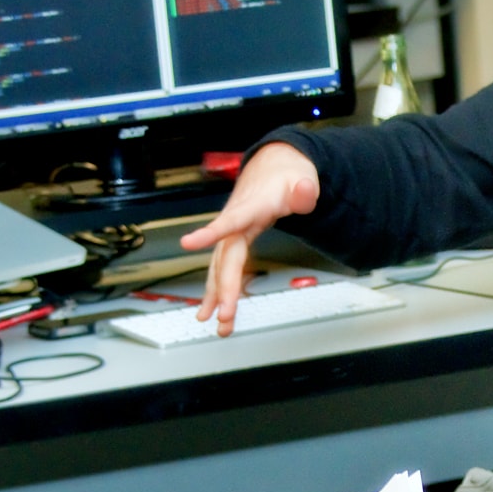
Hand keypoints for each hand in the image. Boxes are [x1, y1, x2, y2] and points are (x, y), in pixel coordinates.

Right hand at [179, 143, 319, 333]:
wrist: (272, 168)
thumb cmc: (285, 176)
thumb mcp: (302, 178)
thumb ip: (304, 189)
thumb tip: (304, 190)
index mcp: (251, 206)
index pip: (231, 220)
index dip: (210, 231)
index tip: (188, 242)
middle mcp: (236, 222)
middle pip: (226, 256)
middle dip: (223, 286)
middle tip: (225, 314)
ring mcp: (233, 235)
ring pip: (221, 267)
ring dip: (217, 295)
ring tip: (216, 323)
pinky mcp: (234, 244)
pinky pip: (224, 270)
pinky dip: (219, 291)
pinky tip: (213, 311)